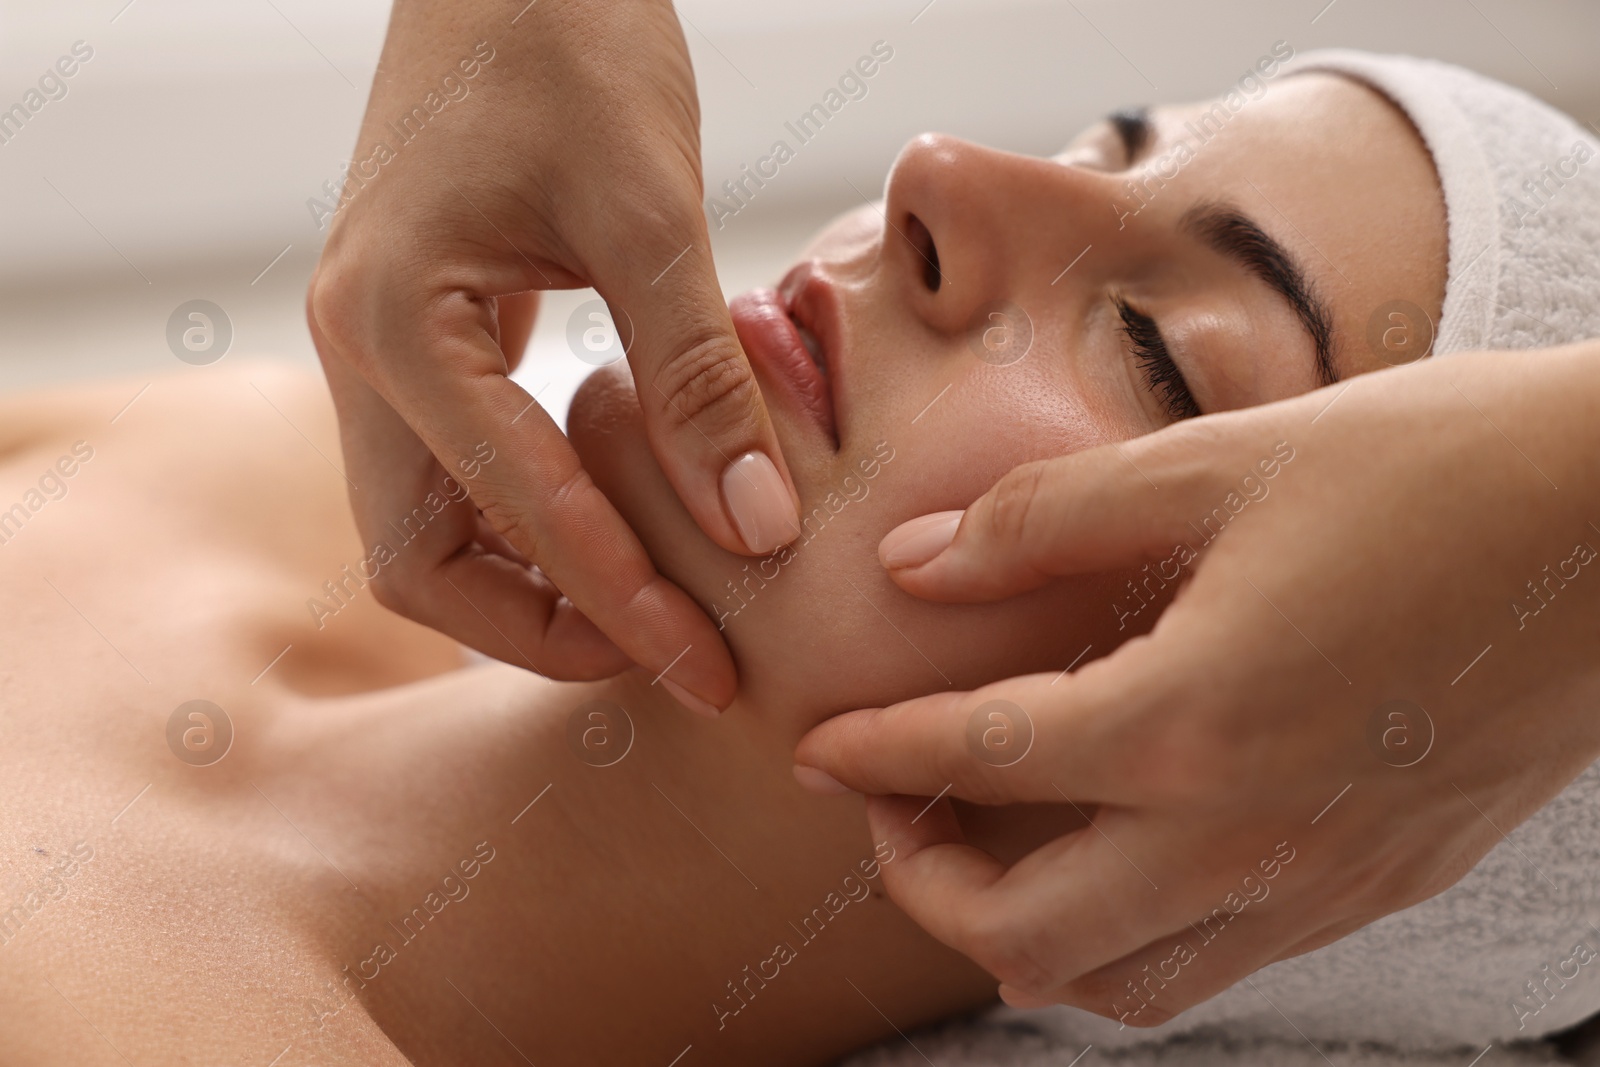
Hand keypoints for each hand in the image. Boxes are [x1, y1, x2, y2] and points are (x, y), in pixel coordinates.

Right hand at [307, 0, 800, 710]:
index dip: (619, 601)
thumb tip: (756, 528)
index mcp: (394, 321)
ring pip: (431, 528)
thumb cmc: (571, 39)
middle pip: (420, 560)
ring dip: (533, 585)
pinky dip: (531, 519)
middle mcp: (358, 349)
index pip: (509, 512)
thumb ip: (697, 375)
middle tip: (675, 654)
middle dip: (545, 628)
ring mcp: (378, 345)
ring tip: (655, 610)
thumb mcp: (652, 208)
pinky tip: (619, 523)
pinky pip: (458, 467)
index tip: (710, 664)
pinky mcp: (419, 334)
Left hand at [795, 343, 1599, 1023]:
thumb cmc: (1436, 469)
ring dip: (1023, 934)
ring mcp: (1323, 880)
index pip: (980, 766)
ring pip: (1124, 987)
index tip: (816, 747)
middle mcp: (1250, 833)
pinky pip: (1221, 964)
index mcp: (1194, 717)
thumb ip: (1048, 519)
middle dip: (923, 885)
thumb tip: (915, 562)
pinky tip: (1124, 851)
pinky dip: (1133, 938)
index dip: (875, 756)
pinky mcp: (1381, 888)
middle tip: (892, 807)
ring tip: (992, 845)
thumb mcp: (1226, 460)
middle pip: (1025, 939)